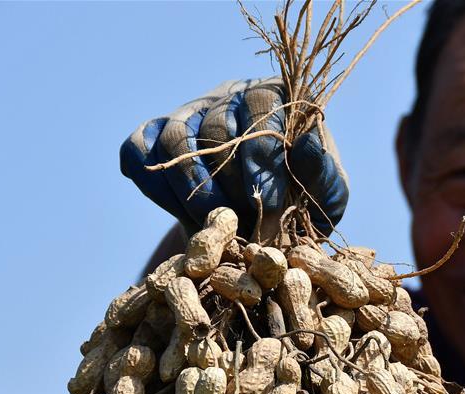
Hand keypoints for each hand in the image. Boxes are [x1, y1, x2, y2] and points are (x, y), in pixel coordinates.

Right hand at [120, 78, 347, 236]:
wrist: (264, 225)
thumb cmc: (305, 204)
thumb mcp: (326, 194)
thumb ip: (323, 171)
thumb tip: (311, 141)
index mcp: (277, 96)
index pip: (262, 103)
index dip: (263, 156)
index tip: (271, 203)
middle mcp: (230, 96)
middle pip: (217, 125)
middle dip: (231, 182)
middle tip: (245, 224)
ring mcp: (189, 113)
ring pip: (176, 139)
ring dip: (194, 189)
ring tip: (215, 226)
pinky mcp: (155, 137)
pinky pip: (138, 152)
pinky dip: (154, 186)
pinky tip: (183, 217)